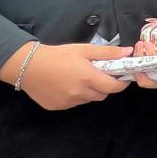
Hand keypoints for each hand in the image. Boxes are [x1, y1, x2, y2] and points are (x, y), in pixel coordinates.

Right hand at [0, 43, 132, 109]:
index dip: (121, 83)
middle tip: (99, 74)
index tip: (122, 77)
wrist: (28, 66)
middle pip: (102, 94)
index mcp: (88, 78)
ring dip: (90, 91)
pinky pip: (74, 103)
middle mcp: (80, 93)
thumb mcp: (84, 50)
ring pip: (88, 99)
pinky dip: (76, 96)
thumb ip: (107, 53)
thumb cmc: (58, 55)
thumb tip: (128, 52)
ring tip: (80, 78)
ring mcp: (68, 102)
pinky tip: (67, 85)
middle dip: (105, 86)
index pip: (114, 87)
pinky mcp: (58, 107)